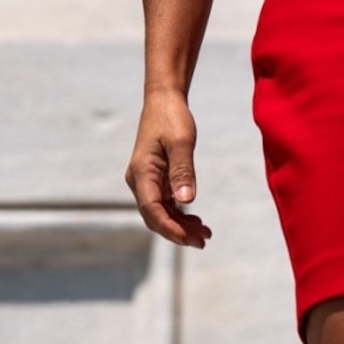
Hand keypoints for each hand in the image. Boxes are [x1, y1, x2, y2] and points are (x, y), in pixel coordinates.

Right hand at [126, 88, 211, 247]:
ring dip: (181, 225)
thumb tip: (186, 201)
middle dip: (178, 232)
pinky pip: (165, 203)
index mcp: (141, 173)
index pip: (152, 210)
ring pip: (160, 212)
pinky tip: (196, 221)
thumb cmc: (172, 118)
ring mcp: (146, 181)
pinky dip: (180, 214)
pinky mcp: (155, 179)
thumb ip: (183, 171)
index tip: (190, 239)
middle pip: (155, 216)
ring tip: (205, 234)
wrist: (164, 101)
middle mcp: (139, 180)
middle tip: (204, 241)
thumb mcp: (181, 142)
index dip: (170, 227)